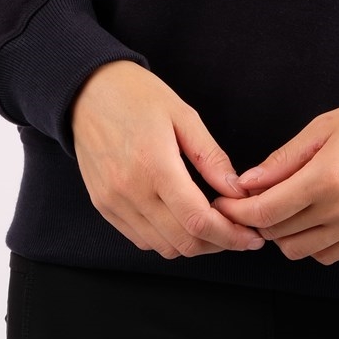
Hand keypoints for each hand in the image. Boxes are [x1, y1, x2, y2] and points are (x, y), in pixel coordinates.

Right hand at [70, 60, 266, 259]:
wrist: (87, 90)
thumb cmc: (137, 95)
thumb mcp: (184, 116)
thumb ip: (211, 158)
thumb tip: (237, 190)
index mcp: (155, 165)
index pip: (197, 221)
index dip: (230, 236)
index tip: (250, 237)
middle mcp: (130, 191)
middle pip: (182, 243)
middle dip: (218, 244)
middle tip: (239, 233)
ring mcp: (113, 202)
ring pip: (162, 247)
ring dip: (193, 244)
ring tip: (213, 226)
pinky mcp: (103, 206)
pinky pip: (140, 239)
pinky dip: (166, 238)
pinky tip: (182, 220)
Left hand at [211, 95, 338, 265]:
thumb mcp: (320, 128)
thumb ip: (281, 161)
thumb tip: (246, 183)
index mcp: (327, 176)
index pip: (266, 211)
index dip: (237, 211)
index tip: (225, 204)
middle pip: (278, 234)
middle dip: (256, 221)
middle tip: (251, 203)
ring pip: (299, 250)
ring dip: (282, 234)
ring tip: (282, 210)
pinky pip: (327, 255)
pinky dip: (310, 244)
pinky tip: (310, 221)